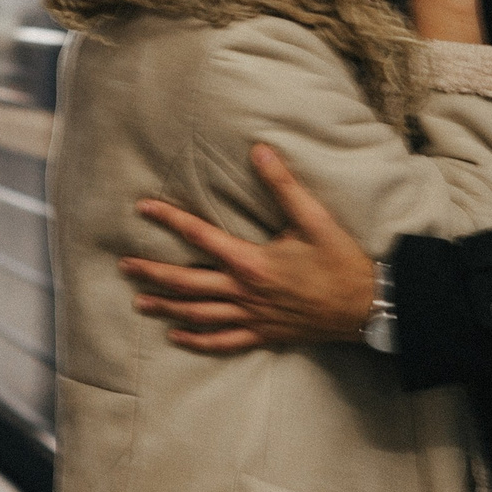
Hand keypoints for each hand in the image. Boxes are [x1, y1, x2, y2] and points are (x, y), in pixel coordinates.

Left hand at [120, 144, 374, 351]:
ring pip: (198, 314)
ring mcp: (252, 317)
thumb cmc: (341, 263)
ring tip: (139, 302)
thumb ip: (283, 185)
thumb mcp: (315, 219)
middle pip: (187, 283)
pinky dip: (198, 340)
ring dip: (166, 307)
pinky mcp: (263, 335)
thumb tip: (259, 150)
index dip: (168, 219)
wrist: (367, 307)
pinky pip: (223, 341)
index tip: (142, 207)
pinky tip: (178, 337)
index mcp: (252, 262)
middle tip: (124, 266)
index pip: (199, 236)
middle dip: (153, 273)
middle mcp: (245, 292)